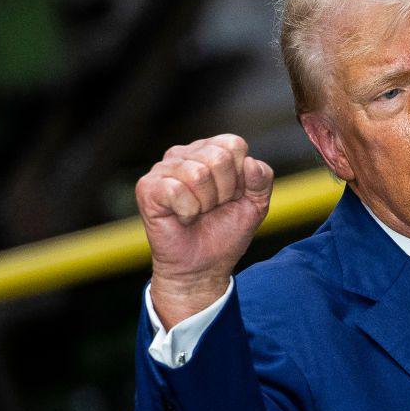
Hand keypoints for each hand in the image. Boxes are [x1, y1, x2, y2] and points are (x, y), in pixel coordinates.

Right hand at [135, 134, 273, 328]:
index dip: (240, 176)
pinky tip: (182, 217)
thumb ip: (262, 179)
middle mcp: (185, 154)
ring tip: (198, 213)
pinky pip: (176, 190)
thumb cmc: (225, 232)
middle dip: (224, 192)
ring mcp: (163, 168)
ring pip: (198, 174)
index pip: (234, 144)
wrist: (203, 267)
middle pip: (218, 157)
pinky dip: (187, 211)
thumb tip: (250, 162)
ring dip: (205, 203)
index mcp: (211, 150)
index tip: (232, 196)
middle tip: (213, 208)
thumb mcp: (256, 205)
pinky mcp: (147, 187)